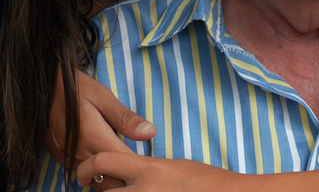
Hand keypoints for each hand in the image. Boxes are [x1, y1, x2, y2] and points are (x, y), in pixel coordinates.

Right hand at [46, 70, 156, 189]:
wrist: (39, 87)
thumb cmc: (75, 88)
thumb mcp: (103, 96)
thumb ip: (125, 118)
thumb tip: (150, 132)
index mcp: (93, 135)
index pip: (122, 162)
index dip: (138, 163)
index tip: (149, 160)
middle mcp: (78, 151)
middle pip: (108, 177)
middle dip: (125, 174)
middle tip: (138, 165)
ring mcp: (66, 157)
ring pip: (93, 180)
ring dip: (110, 175)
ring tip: (123, 166)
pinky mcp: (59, 157)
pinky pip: (80, 173)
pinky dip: (95, 173)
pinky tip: (104, 163)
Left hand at [77, 153, 240, 190]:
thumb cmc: (205, 180)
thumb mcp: (173, 166)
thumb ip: (146, 169)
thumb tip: (128, 173)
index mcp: (149, 169)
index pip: (104, 161)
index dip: (85, 167)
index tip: (81, 173)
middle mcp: (144, 191)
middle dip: (101, 190)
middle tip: (104, 188)